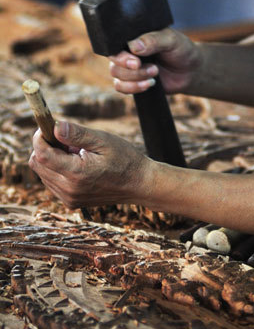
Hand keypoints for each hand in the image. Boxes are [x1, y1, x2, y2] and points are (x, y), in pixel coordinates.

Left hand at [29, 121, 151, 208]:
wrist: (140, 184)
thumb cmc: (125, 159)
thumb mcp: (103, 141)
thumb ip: (77, 134)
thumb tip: (54, 126)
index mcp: (77, 173)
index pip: (41, 155)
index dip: (39, 138)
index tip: (47, 126)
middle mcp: (69, 190)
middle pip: (37, 164)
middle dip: (45, 146)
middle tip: (66, 138)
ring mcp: (69, 198)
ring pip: (42, 173)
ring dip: (52, 158)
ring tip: (76, 152)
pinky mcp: (71, 202)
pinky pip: (51, 182)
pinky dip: (57, 169)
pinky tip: (77, 163)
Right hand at [109, 27, 201, 94]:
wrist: (191, 71)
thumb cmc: (181, 50)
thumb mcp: (172, 40)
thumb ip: (153, 40)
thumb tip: (133, 46)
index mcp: (134, 36)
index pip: (115, 42)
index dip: (121, 54)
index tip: (135, 61)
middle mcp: (128, 51)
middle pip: (114, 60)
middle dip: (128, 68)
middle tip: (146, 67)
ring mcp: (129, 67)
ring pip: (116, 74)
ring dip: (135, 78)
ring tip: (155, 73)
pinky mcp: (133, 81)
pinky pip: (121, 87)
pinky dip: (133, 88)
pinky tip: (149, 84)